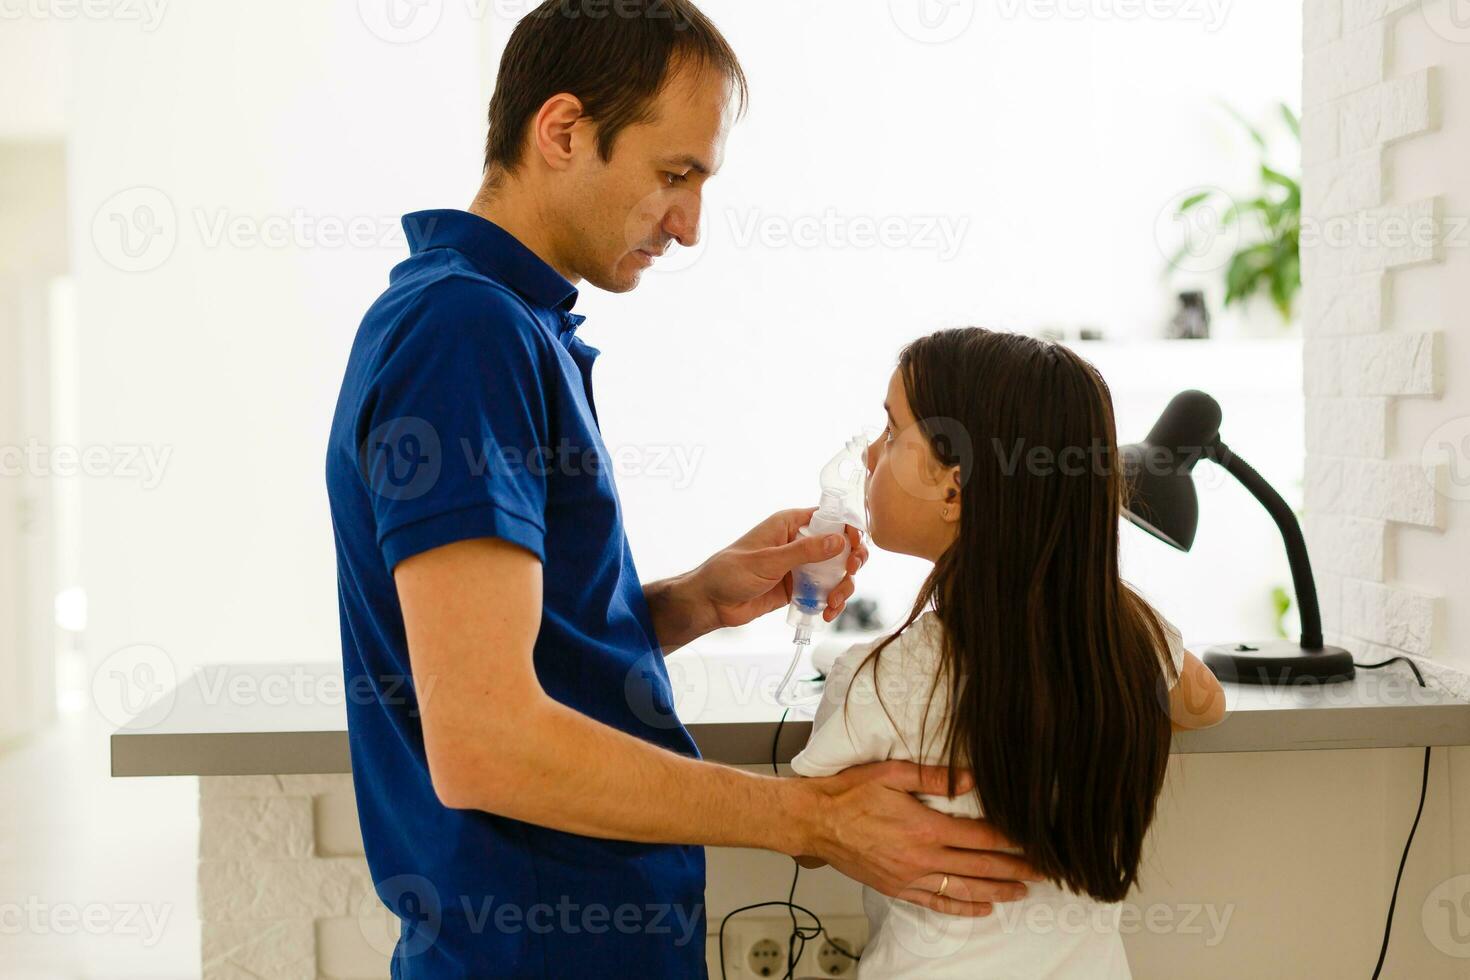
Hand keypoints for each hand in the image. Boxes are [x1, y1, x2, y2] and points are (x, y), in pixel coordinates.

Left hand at [691, 508, 868, 631]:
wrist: (712, 603)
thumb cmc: (730, 572)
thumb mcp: (768, 560)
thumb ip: (804, 552)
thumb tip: (839, 540)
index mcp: (789, 524)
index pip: (829, 518)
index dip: (848, 529)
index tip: (855, 547)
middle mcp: (799, 543)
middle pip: (840, 546)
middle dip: (851, 561)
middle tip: (850, 573)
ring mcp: (800, 567)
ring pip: (836, 572)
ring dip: (843, 587)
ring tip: (834, 602)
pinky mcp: (799, 588)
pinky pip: (825, 592)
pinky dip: (832, 602)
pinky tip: (828, 612)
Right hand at [802, 761, 1042, 916]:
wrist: (814, 820)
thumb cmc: (848, 793)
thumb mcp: (891, 772)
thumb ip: (933, 776)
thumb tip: (970, 778)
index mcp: (924, 826)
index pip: (980, 836)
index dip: (1011, 840)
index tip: (1034, 841)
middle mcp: (921, 857)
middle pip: (979, 866)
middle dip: (1015, 869)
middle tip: (1043, 872)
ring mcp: (909, 876)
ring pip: (963, 888)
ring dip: (996, 891)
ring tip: (1023, 892)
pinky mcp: (897, 887)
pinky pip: (935, 901)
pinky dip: (961, 906)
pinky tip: (982, 907)